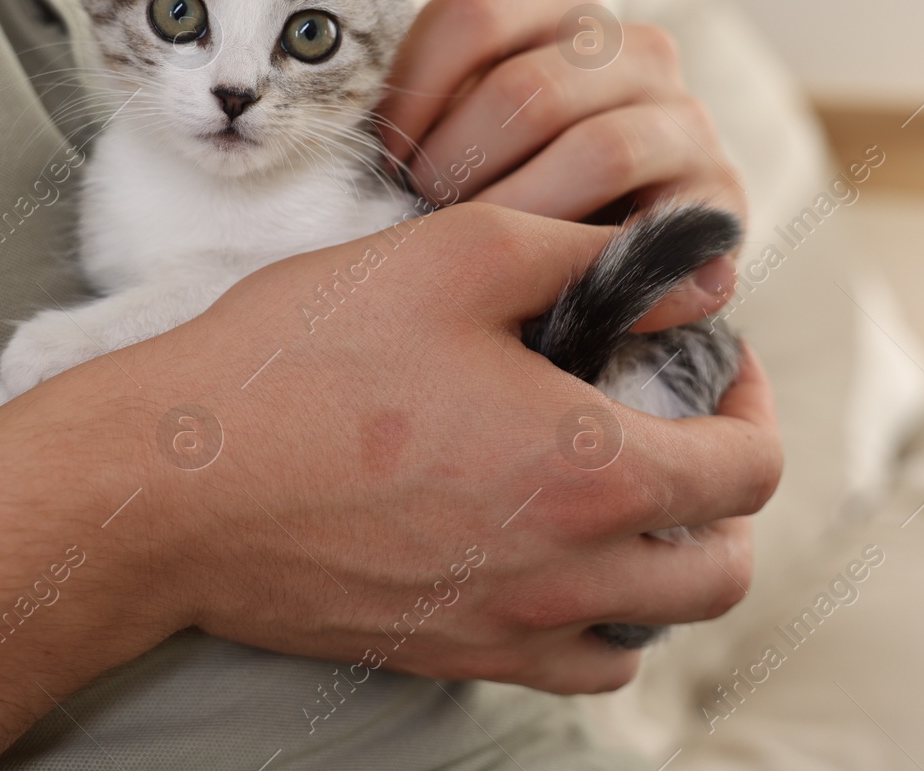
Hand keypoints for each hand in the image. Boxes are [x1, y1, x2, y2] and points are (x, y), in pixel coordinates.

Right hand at [134, 203, 780, 692]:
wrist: (172, 482)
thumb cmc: (304, 359)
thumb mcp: (457, 254)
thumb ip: (591, 256)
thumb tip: (694, 274)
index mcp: (590, 470)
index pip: (749, 469)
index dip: (751, 402)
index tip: (710, 364)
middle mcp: (565, 572)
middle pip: (724, 569)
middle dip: (728, 494)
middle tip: (675, 425)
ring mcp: (506, 629)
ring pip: (655, 631)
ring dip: (669, 563)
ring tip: (619, 491)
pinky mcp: (448, 654)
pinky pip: (574, 669)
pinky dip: (598, 620)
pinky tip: (550, 551)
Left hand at [377, 0, 745, 327]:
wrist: (598, 268)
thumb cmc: (493, 192)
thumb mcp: (446, 131)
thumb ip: (410, 109)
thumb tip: (316, 121)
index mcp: (562, 7)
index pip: (473, 13)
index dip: (413, 93)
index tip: (384, 158)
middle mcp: (635, 48)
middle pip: (530, 89)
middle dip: (462, 169)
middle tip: (425, 220)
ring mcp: (685, 117)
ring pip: (600, 149)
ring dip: (522, 217)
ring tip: (481, 254)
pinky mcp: (719, 197)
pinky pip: (662, 222)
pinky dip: (597, 258)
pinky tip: (556, 286)